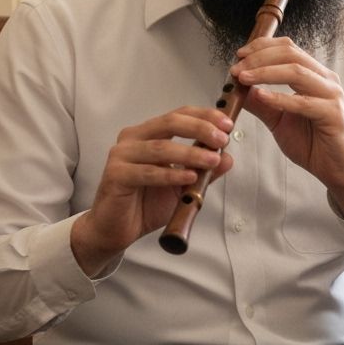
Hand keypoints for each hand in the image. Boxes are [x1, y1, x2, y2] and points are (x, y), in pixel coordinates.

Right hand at [71, 107, 233, 275]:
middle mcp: (133, 138)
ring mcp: (122, 155)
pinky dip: (171, 174)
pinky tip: (189, 177)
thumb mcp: (183, 186)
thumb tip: (228, 158)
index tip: (227, 125)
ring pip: (161, 148)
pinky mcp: (115, 175)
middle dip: (200, 129)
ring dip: (190, 154)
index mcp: (148, 134)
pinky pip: (148, 172)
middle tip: (221, 140)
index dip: (204, 116)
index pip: (179, 115)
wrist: (117, 229)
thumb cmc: (146, 204)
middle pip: (170, 123)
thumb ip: (204, 171)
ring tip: (212, 160)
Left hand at [231, 37, 343, 219]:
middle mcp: (325, 80)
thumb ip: (261, 104)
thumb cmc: (311, 142)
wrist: (336, 169)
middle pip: (290, 54)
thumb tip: (240, 88)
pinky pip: (303, 102)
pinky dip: (280, 97)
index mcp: (314, 75)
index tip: (239, 56)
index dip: (261, 47)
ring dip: (265, 72)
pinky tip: (262, 97)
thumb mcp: (278, 120)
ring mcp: (331, 95)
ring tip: (244, 78)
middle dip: (259, 58)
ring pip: (296, 72)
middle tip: (237, 69)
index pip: (287, 48)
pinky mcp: (332, 114)